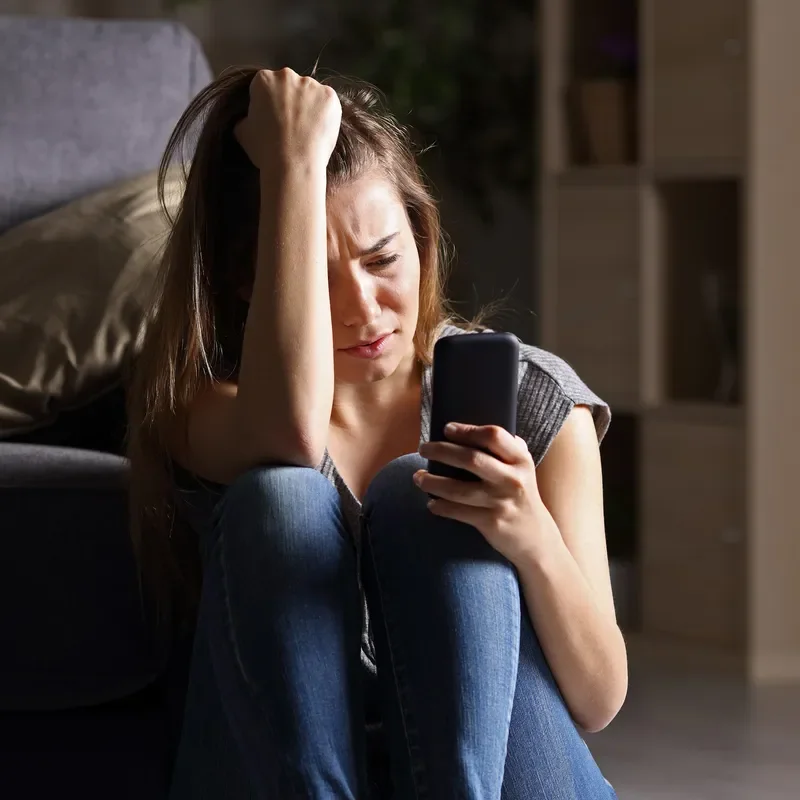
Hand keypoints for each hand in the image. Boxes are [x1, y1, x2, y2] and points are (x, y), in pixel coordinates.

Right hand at [234, 68, 341, 171]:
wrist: (293, 165)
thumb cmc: (266, 150)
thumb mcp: (242, 132)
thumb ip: (245, 117)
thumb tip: (248, 118)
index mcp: (263, 79)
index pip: (267, 87)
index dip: (269, 105)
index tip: (273, 120)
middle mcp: (287, 76)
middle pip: (290, 86)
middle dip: (290, 101)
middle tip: (292, 126)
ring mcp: (310, 84)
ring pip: (310, 93)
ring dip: (309, 107)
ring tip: (307, 132)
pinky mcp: (330, 96)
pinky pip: (327, 102)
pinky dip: (325, 114)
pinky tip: (318, 131)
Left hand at [416, 423, 559, 565]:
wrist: (535, 538)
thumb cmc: (521, 494)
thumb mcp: (522, 468)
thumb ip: (505, 448)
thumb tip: (470, 430)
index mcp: (520, 460)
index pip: (493, 436)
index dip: (467, 430)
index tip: (447, 428)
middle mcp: (512, 479)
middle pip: (471, 459)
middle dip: (441, 451)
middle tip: (423, 448)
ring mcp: (501, 502)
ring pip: (458, 489)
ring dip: (433, 482)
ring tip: (418, 477)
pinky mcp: (491, 522)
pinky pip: (458, 512)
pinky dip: (440, 506)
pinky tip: (431, 503)